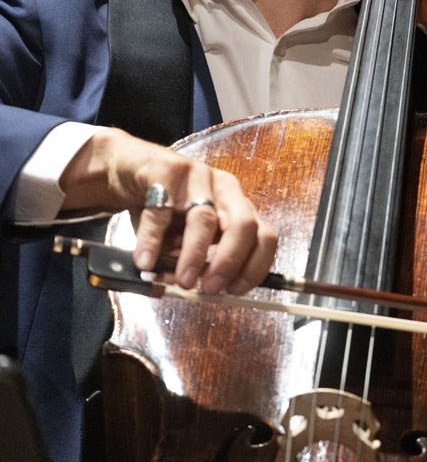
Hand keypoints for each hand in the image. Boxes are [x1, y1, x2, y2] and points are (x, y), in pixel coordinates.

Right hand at [59, 128, 277, 295]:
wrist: (128, 170)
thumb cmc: (163, 208)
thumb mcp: (184, 238)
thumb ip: (194, 261)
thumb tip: (196, 290)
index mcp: (238, 207)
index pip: (264, 236)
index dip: (254, 266)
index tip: (234, 291)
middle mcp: (225, 190)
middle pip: (243, 225)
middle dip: (230, 261)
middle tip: (210, 288)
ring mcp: (198, 176)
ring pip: (204, 218)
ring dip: (194, 255)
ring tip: (181, 281)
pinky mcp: (166, 170)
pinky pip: (161, 209)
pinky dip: (153, 240)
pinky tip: (145, 262)